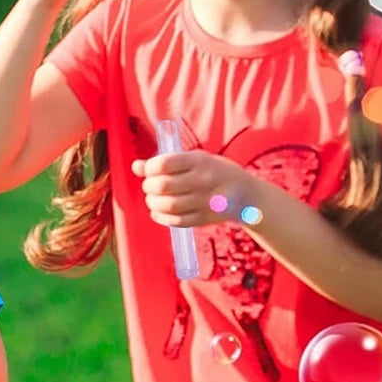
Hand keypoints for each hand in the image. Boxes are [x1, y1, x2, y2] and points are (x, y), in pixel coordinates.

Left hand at [132, 152, 256, 227]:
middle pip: (162, 186)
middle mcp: (203, 180)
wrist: (246, 195)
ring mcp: (205, 201)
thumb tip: (136, 166)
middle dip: (149, 186)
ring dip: (153, 203)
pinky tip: (158, 212)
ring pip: (167, 205)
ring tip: (153, 199)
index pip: (163, 164)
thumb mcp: (194, 160)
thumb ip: (165, 162)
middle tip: (150, 186)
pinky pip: (175, 221)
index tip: (149, 171)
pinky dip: (161, 217)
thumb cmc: (213, 173)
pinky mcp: (204, 218)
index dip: (149, 168)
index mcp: (200, 161)